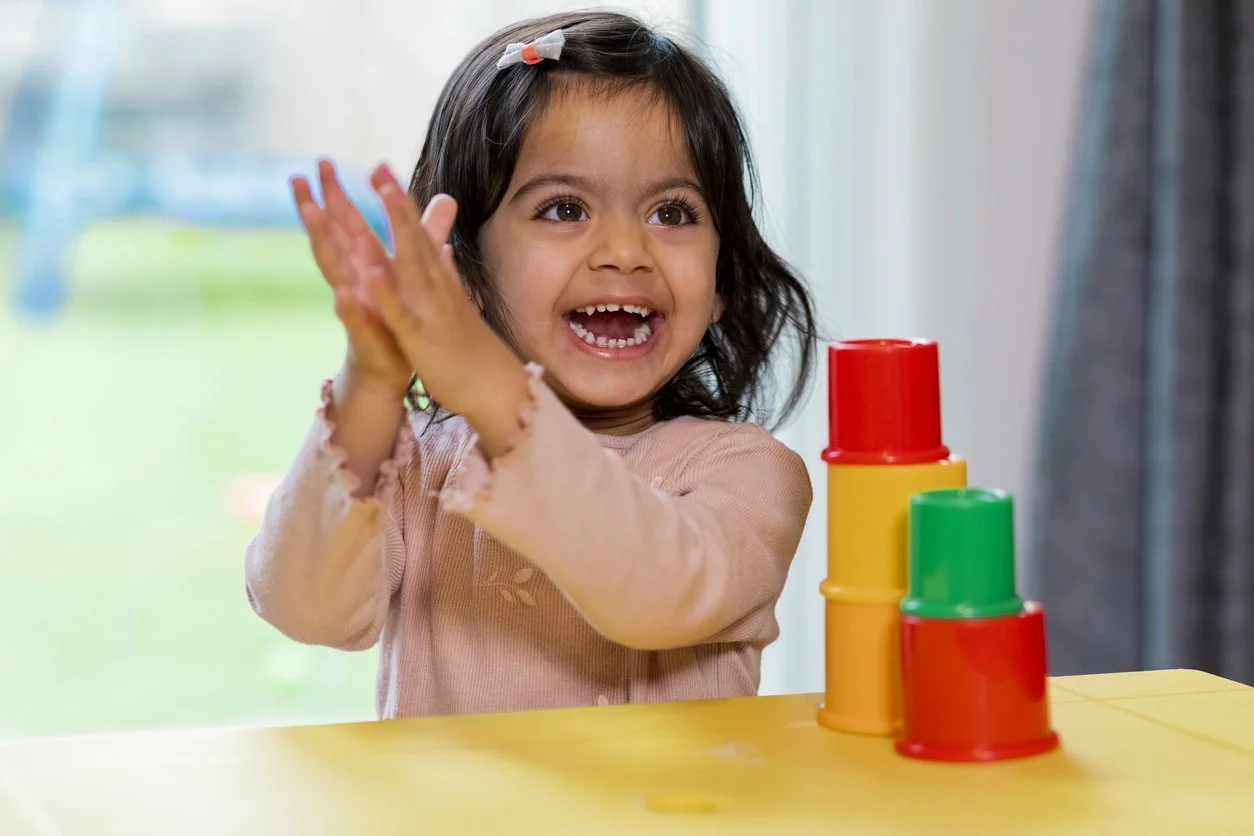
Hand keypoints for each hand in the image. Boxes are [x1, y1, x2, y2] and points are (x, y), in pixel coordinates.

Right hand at [291, 160, 454, 396]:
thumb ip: (427, 234)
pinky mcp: (364, 333)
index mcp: (364, 263)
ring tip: (310, 217)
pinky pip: (354, 319)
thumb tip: (445, 198)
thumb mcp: (412, 271)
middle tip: (298, 179)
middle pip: (331, 239)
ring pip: (334, 271)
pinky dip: (349, 306)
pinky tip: (342, 292)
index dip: (336, 193)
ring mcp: (355, 305)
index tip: (322, 161)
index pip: (347, 222)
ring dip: (323, 244)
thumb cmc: (396, 317)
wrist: (391, 366)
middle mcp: (354, 280)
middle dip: (314, 209)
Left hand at [364, 168, 529, 455]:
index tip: (382, 168)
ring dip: (397, 231)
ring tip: (380, 199)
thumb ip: (445, 272)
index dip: (400, 202)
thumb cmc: (473, 350)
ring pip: (411, 266)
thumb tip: (440, 246)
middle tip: (378, 166)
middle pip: (414, 240)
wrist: (497, 389)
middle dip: (397, 203)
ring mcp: (430, 312)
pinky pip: (402, 313)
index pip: (418, 235)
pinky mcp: (422, 339)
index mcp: (439, 284)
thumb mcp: (456, 305)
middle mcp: (436, 290)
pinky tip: (370, 271)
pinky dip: (387, 292)